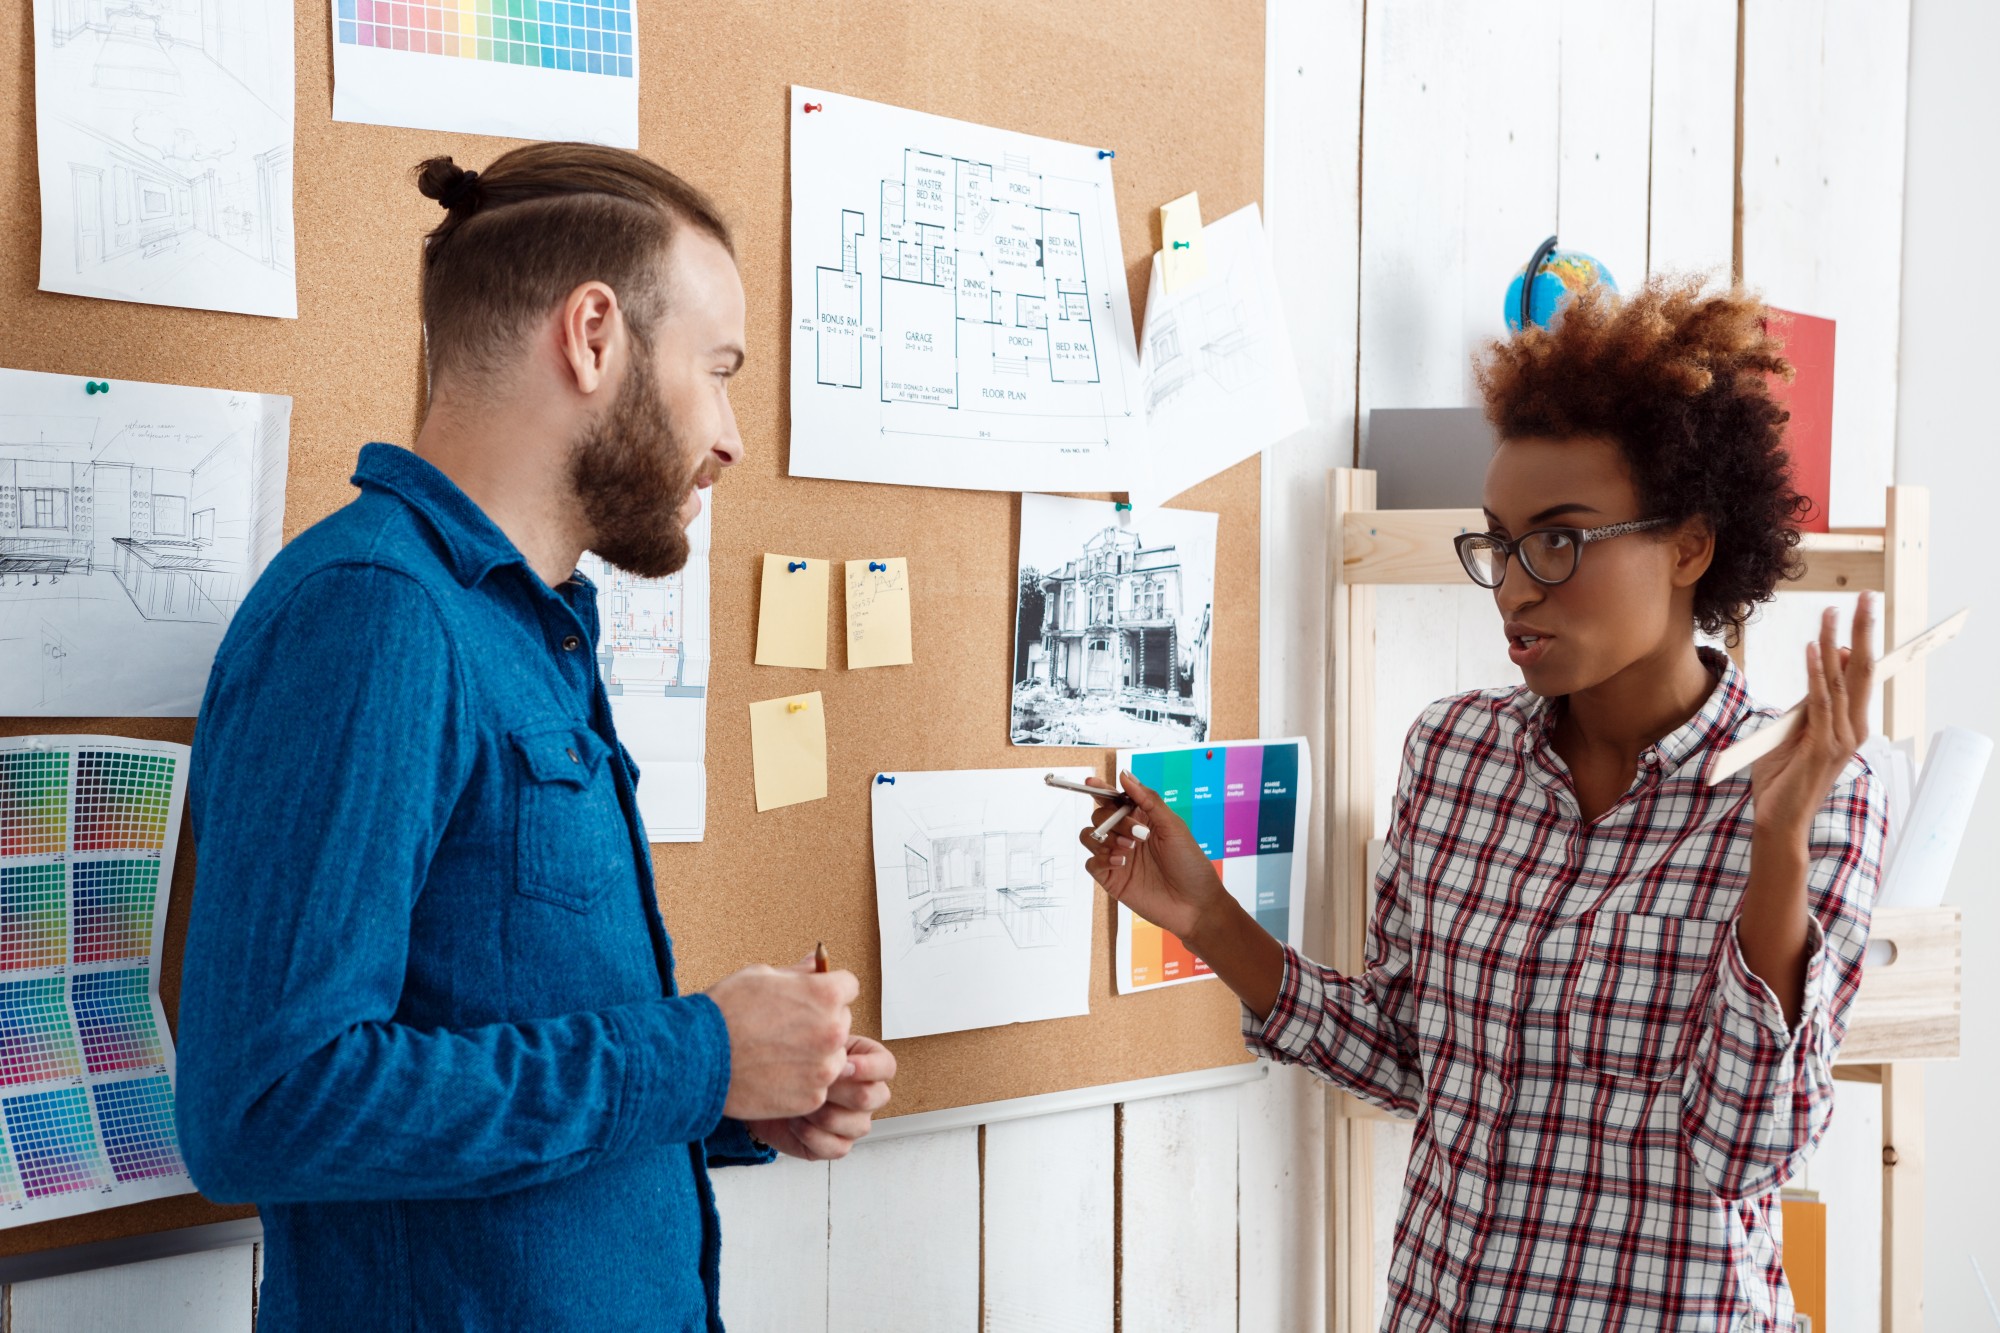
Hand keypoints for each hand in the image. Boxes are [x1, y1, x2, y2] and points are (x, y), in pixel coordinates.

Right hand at [708, 961, 856, 1121]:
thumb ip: (798, 972)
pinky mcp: (810, 1098)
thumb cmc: (724, 1012)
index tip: (810, 998)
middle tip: (785, 1028)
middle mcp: (833, 1031)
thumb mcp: (761, 976)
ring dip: (814, 1055)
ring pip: (832, 1057)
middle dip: (821, 1022)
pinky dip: (801, 1083)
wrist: (695, 1059)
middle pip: (841, 1022)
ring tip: (776, 1054)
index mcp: (825, 995)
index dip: (827, 990)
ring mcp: (823, 1068)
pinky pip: (817, 1086)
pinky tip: (772, 1074)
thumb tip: (817, 962)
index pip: (848, 986)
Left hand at [745, 1035, 895, 1161]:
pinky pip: (836, 1148)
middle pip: (872, 1097)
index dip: (869, 1067)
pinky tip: (795, 1122)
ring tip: (799, 1101)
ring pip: (856, 1125)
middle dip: (837, 1089)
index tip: (843, 1064)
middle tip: (810, 1081)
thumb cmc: (792, 1062)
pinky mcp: (839, 1146)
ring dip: (820, 1113)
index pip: (887, 1066)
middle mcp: (869, 1095)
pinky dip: (810, 1134)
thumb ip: (828, 1042)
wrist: (767, 1091)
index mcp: (869, 1064)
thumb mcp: (810, 1043)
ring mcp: (856, 1123)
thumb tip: (837, 1052)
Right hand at [1077, 772, 1227, 943]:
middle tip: (1137, 834)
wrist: (1195, 905)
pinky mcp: (1112, 879)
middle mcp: (1127, 836)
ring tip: (1129, 849)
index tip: (1092, 781)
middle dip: (1113, 819)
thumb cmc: (1191, 865)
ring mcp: (1118, 857)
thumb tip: (1126, 775)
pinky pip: (1091, 863)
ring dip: (1105, 838)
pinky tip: (1121, 862)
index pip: (1115, 800)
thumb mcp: (1173, 826)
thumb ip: (1148, 800)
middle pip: (1099, 816)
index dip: (1102, 790)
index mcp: (1142, 820)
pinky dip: (1101, 858)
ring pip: (1090, 837)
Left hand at [1750, 594, 1875, 839]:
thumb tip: (1826, 660)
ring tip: (1830, 613)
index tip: (1863, 607)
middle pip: (1861, 670)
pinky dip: (1817, 674)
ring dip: (1834, 643)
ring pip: (1841, 681)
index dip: (1864, 639)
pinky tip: (1814, 649)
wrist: (1777, 819)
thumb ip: (1809, 701)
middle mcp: (1853, 729)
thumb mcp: (1793, 729)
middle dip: (1863, 631)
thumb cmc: (1782, 776)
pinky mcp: (1822, 747)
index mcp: (1849, 724)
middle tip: (1864, 597)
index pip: (1861, 673)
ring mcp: (1840, 739)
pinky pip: (1820, 702)